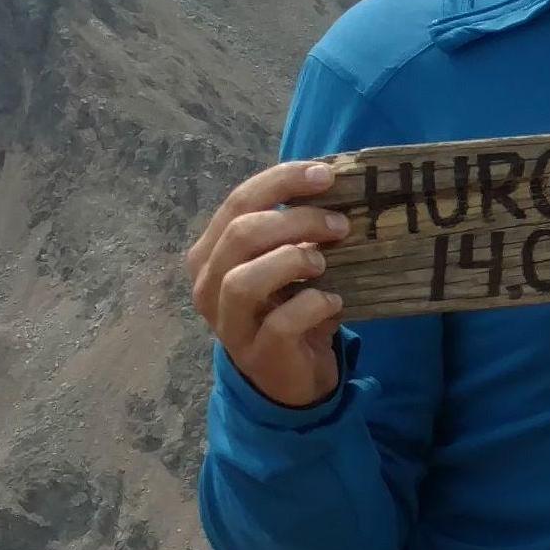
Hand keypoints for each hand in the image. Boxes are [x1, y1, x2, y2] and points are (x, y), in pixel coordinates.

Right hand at [186, 160, 349, 409]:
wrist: (292, 376)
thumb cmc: (290, 307)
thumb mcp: (289, 262)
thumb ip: (298, 229)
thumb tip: (335, 185)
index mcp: (212, 253)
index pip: (238, 203)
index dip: (281, 182)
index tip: (326, 174)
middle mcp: (209, 285)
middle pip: (241, 235)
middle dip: (296, 219)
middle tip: (341, 224)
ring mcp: (229, 323)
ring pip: (243, 280)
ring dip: (293, 260)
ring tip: (325, 260)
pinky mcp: (257, 353)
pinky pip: (280, 323)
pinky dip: (312, 304)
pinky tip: (334, 301)